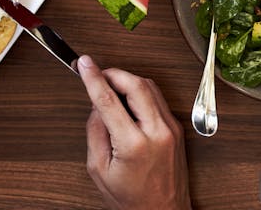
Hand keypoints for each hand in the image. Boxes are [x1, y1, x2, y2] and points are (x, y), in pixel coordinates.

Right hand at [79, 56, 191, 209]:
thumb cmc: (131, 199)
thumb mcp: (99, 170)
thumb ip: (95, 133)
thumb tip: (96, 104)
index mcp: (134, 144)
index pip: (109, 100)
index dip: (94, 78)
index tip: (84, 64)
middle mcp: (157, 131)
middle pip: (136, 84)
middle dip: (114, 73)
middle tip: (97, 73)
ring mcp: (171, 128)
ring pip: (150, 86)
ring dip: (128, 80)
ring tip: (110, 87)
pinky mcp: (177, 128)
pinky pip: (158, 98)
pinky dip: (141, 92)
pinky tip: (127, 100)